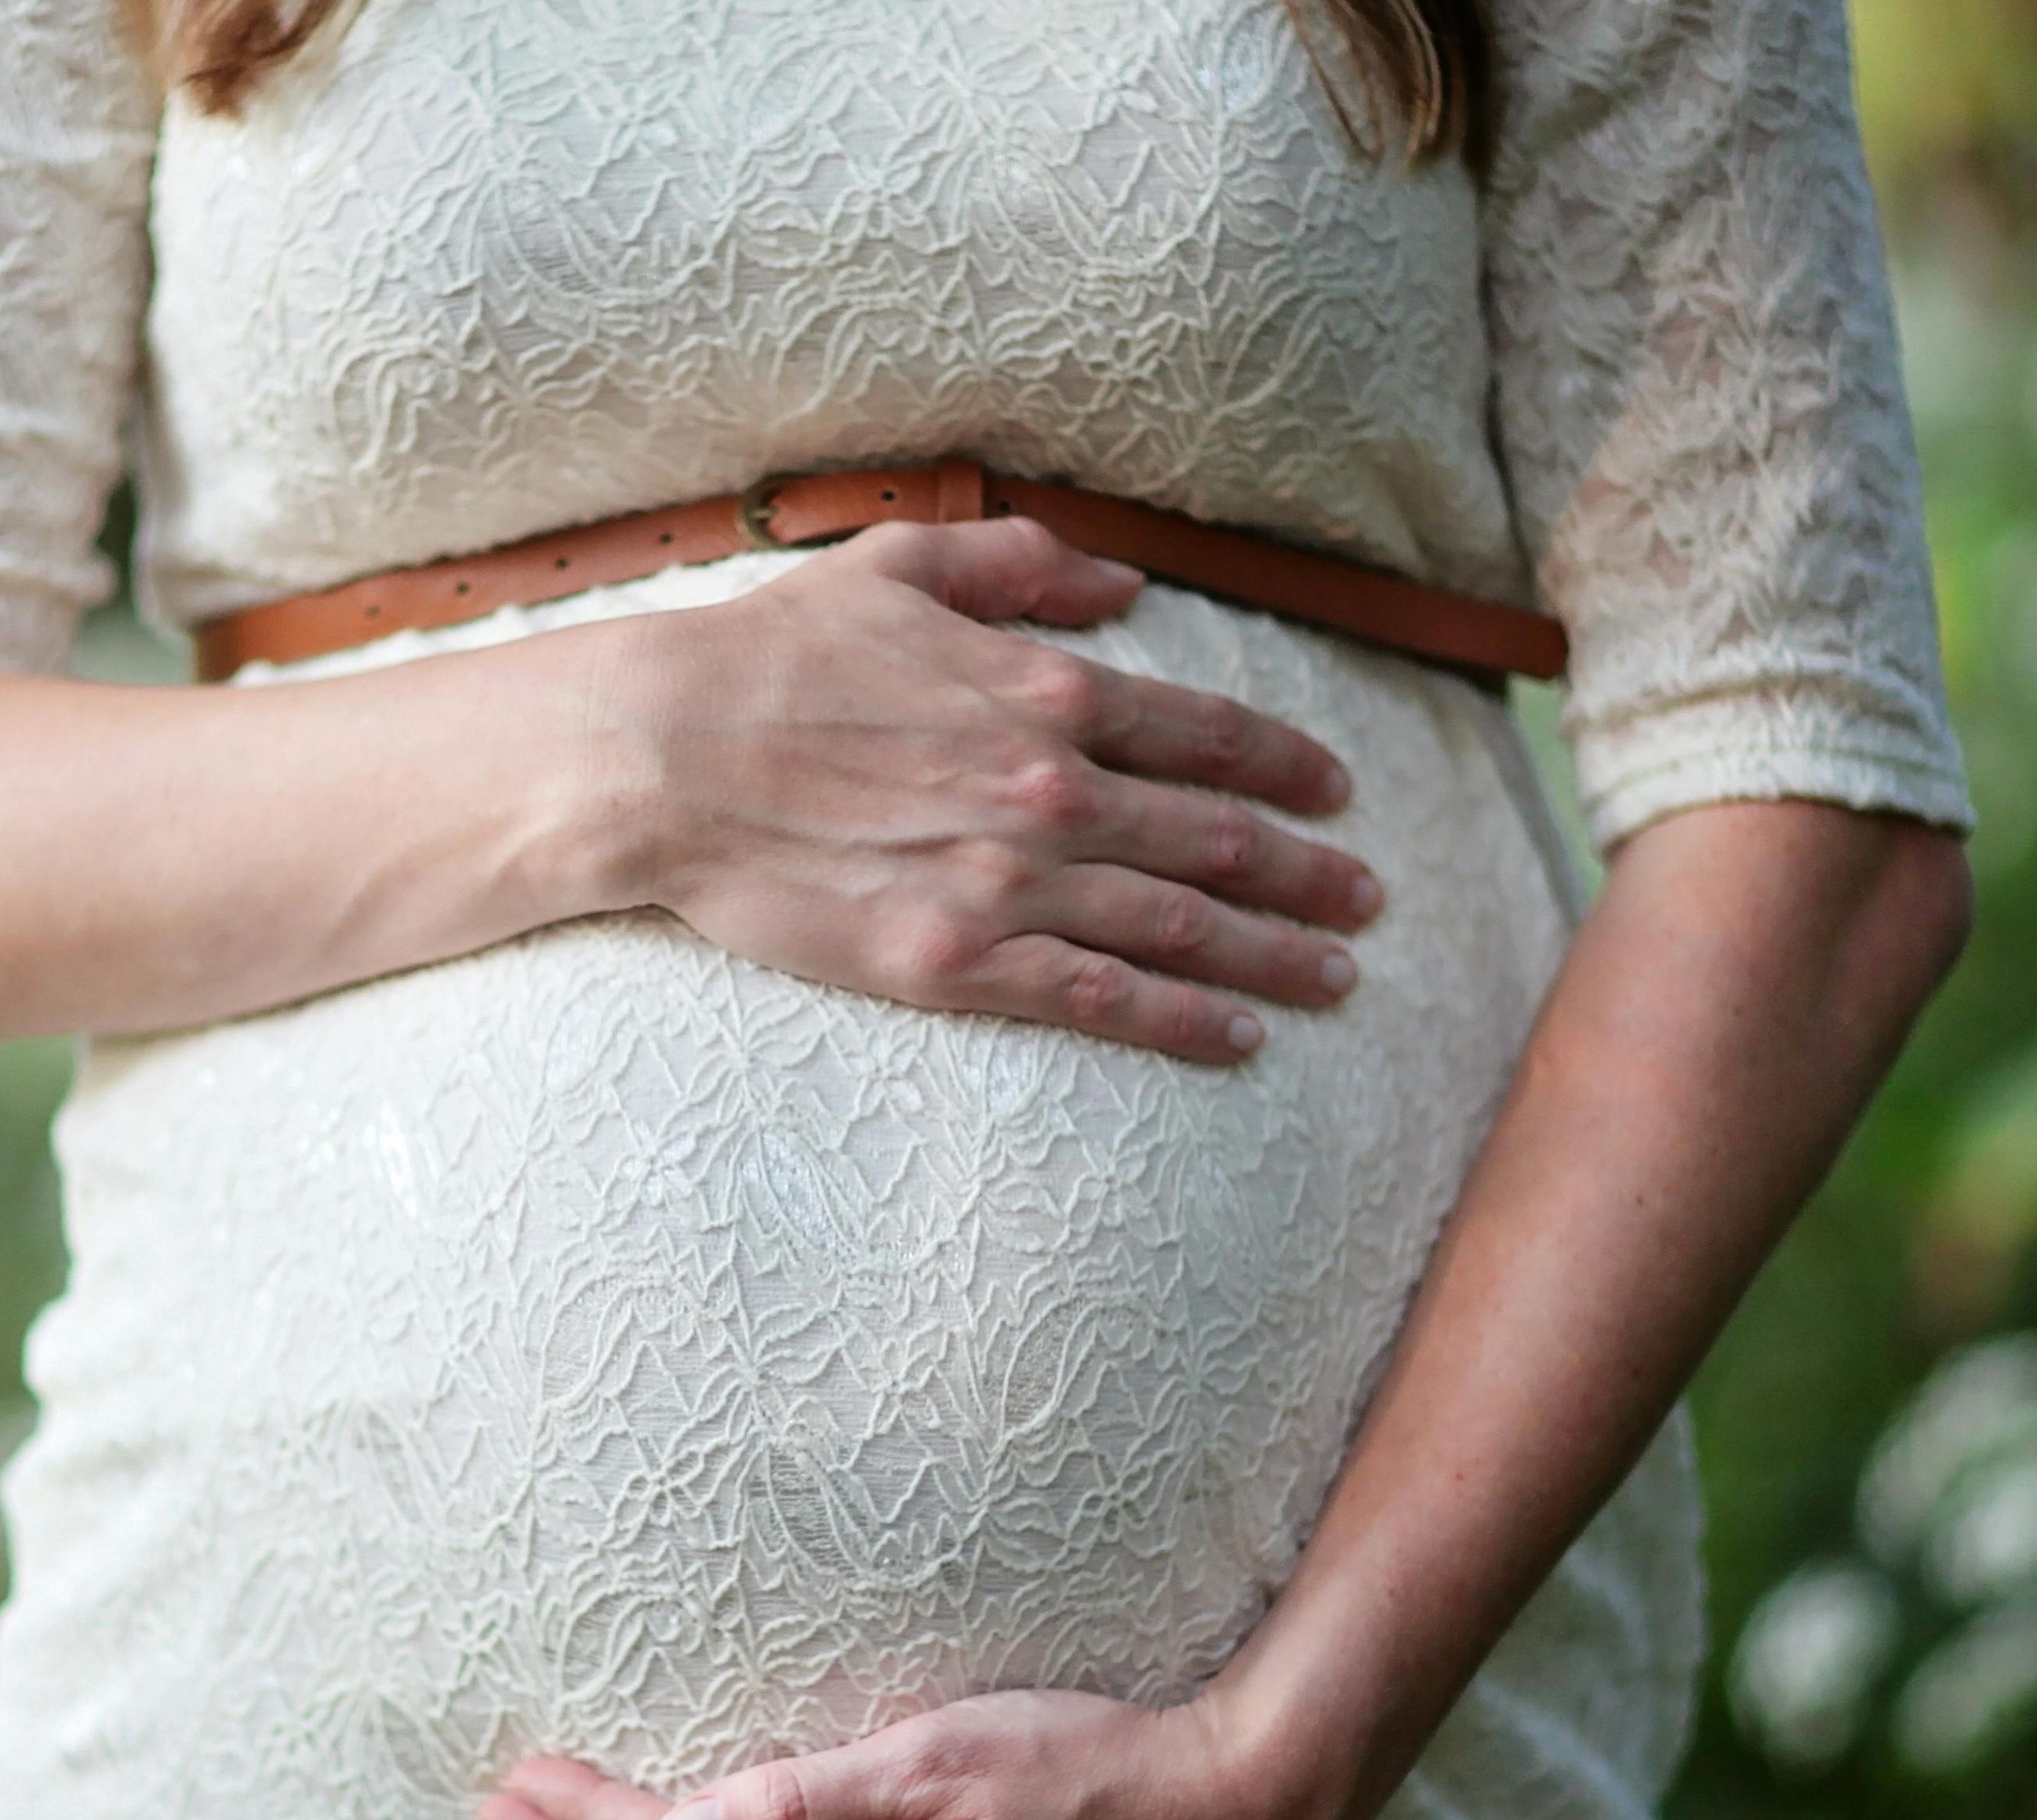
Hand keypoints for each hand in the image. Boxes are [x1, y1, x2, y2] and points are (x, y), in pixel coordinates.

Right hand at [589, 517, 1383, 1066]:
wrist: (666, 756)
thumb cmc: (767, 656)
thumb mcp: (897, 566)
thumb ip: (1021, 565)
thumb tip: (1123, 584)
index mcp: (1045, 692)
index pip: (1204, 735)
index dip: (1286, 767)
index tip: (1337, 793)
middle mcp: (1052, 790)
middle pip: (1219, 839)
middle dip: (1309, 872)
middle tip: (1369, 899)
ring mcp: (1011, 883)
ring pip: (1181, 926)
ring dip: (1274, 954)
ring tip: (1338, 977)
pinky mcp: (958, 964)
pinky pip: (1100, 998)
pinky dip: (1183, 1018)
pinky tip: (1239, 1036)